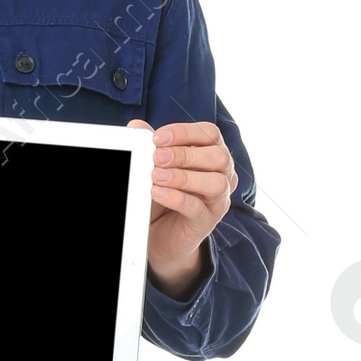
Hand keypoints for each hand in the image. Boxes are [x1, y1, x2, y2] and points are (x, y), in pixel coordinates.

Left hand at [139, 119, 236, 298]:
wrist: (161, 234)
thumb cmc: (165, 194)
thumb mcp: (157, 167)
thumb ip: (152, 146)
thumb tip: (137, 126)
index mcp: (213, 153)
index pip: (210, 133)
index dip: (185, 132)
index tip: (158, 138)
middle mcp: (223, 174)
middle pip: (218, 156)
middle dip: (185, 154)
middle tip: (157, 157)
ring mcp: (218, 199)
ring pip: (215, 183)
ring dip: (184, 177)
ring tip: (157, 176)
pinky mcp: (207, 221)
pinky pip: (198, 208)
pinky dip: (177, 198)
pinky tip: (158, 192)